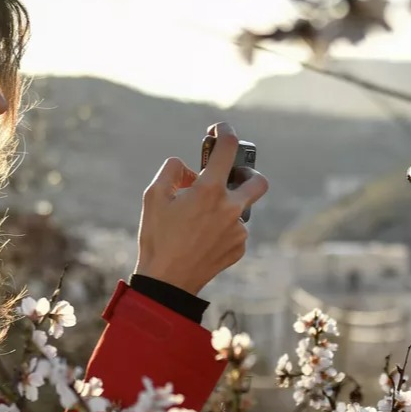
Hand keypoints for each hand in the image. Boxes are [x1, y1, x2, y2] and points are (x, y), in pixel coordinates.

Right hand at [133, 122, 268, 295]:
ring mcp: (238, 230)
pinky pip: (236, 230)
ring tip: (201, 218)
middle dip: (247, 172)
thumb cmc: (157, 237)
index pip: (226, 148)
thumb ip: (172, 171)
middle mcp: (230, 208)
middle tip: (230, 176)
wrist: (167, 282)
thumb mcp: (152, 196)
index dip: (225, 132)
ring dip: (225, 206)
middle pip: (257, 180)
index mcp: (209, 190)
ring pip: (241, 208)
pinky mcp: (239, 248)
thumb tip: (187, 169)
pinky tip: (202, 238)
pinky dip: (223, 228)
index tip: (220, 129)